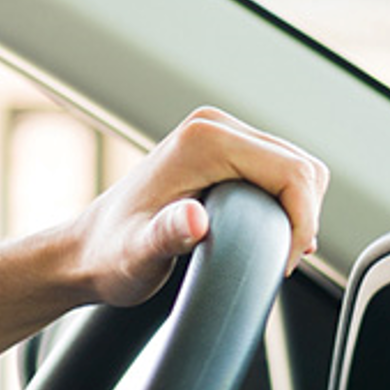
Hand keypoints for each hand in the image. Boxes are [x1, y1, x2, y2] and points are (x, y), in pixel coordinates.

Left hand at [66, 107, 326, 306]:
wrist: (86, 251)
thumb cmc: (109, 256)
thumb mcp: (139, 254)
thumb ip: (167, 236)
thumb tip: (194, 220)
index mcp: (204, 139)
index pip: (294, 172)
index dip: (301, 222)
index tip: (281, 262)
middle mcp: (214, 126)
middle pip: (302, 167)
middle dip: (302, 218)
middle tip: (277, 261)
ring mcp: (219, 134)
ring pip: (296, 169)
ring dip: (297, 212)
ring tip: (271, 252)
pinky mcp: (223, 151)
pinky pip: (278, 173)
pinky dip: (285, 204)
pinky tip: (266, 235)